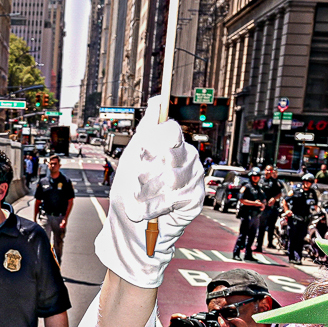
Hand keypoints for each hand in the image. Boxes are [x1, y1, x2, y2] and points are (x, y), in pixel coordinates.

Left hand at [95, 114, 204, 289]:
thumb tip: (157, 99)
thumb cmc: (132, 190)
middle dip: (145, 171)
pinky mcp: (195, 199)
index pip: (170, 130)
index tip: (141, 152)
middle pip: (168, 154)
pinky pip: (173, 198)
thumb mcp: (132, 156)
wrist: (133, 227)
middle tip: (135, 183)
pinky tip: (146, 211)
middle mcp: (186, 158)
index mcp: (172, 145)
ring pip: (169, 178)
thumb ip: (146, 128)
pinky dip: (153, 207)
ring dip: (146, 192)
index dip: (154, 141)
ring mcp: (193, 178)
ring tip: (136, 199)